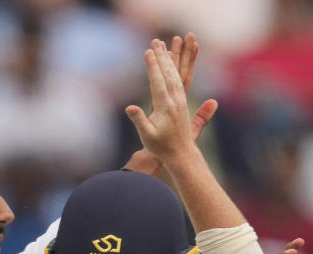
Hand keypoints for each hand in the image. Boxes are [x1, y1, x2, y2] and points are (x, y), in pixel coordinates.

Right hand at [126, 40, 214, 162]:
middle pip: (168, 74)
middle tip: (156, 41)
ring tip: (164, 45)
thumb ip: (139, 120)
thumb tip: (130, 108)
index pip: (158, 82)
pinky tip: (172, 62)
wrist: (181, 155)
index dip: (153, 66)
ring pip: (176, 75)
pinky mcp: (182, 103)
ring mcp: (180, 102)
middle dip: (161, 56)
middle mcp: (175, 102)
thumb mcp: (147, 136)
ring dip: (169, 60)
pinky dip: (175, 69)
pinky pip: (180, 81)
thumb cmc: (161, 147)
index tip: (148, 51)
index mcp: (166, 107)